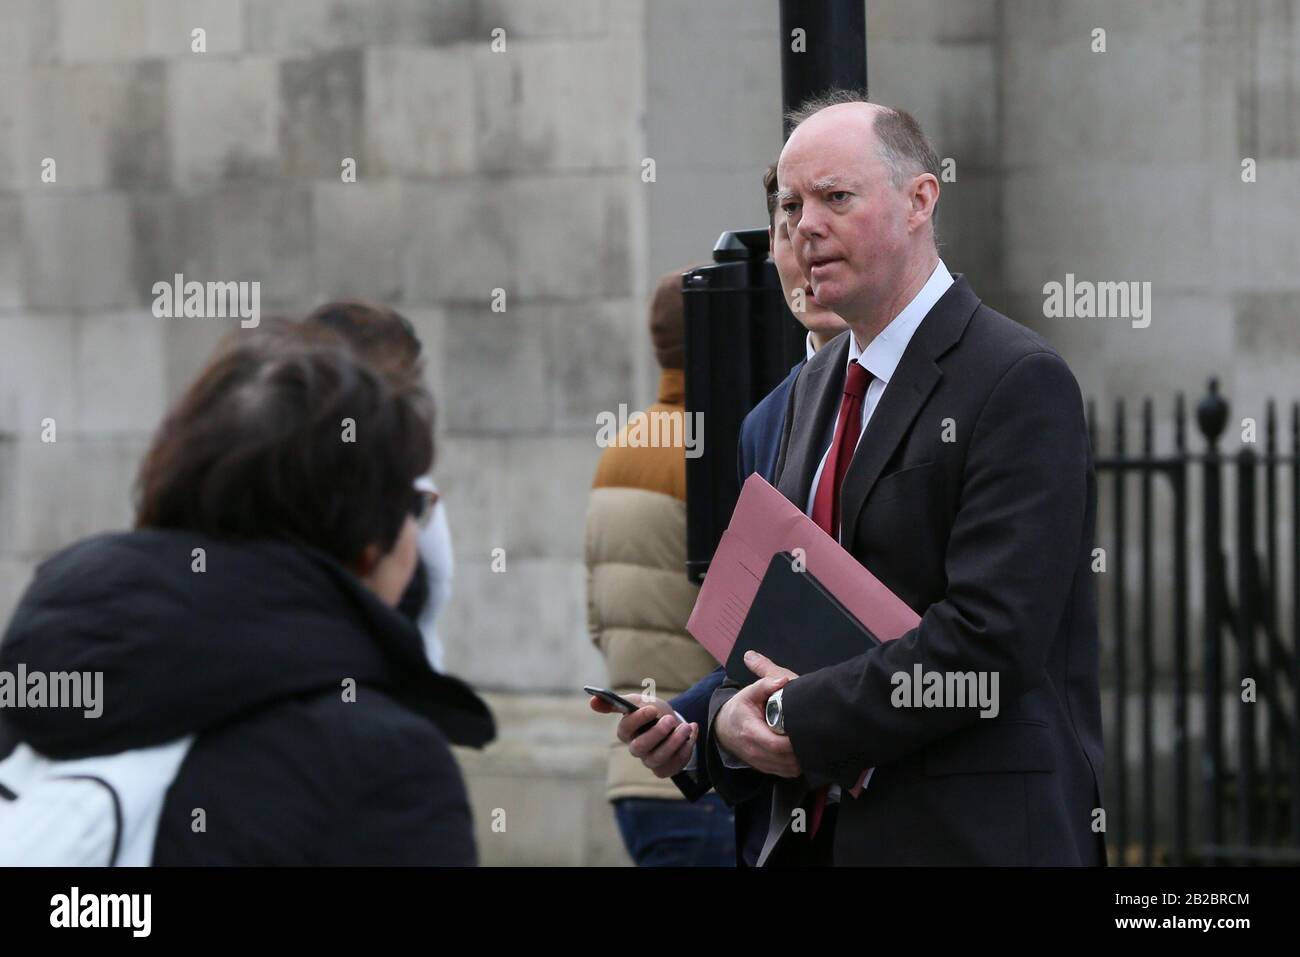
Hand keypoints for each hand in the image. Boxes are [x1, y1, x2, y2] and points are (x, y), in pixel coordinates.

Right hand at [589, 693, 697, 777]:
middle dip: (657, 734)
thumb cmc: (652, 712)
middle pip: (640, 748)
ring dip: (674, 742)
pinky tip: (691, 732)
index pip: (624, 730)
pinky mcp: (665, 769)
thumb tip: (592, 701)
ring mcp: (650, 761)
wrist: (672, 723)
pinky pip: (673, 766)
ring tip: (685, 727)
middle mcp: (635, 749)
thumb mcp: (637, 702)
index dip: (637, 720)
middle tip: (670, 720)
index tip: (651, 709)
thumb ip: (616, 702)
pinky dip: (685, 750)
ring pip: (658, 758)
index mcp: (626, 732)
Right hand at [714, 652, 801, 777]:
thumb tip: (784, 680)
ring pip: (789, 769)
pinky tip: (800, 751)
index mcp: (751, 733)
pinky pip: (787, 773)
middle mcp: (756, 752)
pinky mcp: (766, 768)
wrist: (723, 729)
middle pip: (787, 760)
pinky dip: (797, 765)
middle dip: (802, 749)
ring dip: (801, 759)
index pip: (777, 744)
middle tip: (813, 735)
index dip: (794, 740)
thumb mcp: (748, 693)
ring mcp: (761, 763)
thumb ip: (765, 685)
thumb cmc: (739, 710)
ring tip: (807, 742)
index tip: (806, 728)